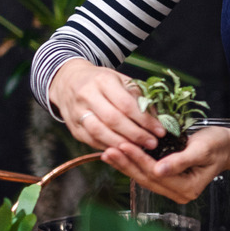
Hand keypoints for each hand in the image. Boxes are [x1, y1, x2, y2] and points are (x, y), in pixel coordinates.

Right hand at [48, 58, 164, 153]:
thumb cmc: (102, 82)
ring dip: (122, 144)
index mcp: (103, 80)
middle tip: (152, 143)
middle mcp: (87, 96)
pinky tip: (124, 150)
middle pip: (113, 119)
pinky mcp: (73, 128)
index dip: (145, 120)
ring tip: (140, 149)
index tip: (160, 130)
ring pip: (100, 132)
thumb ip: (139, 97)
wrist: (69, 82)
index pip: (126, 104)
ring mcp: (77, 113)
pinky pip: (92, 141)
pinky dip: (109, 147)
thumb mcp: (121, 80)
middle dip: (136, 134)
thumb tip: (159, 118)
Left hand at [103, 127, 229, 204]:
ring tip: (108, 153)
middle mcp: (179, 194)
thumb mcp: (202, 149)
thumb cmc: (218, 144)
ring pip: (144, 178)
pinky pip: (147, 174)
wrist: (228, 146)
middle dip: (126, 164)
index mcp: (188, 188)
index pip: (156, 174)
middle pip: (146, 179)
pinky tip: (121, 155)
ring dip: (125, 165)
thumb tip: (158, 171)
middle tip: (108, 150)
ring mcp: (173, 189)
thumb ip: (180, 161)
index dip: (138, 160)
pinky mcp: (168, 181)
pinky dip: (134, 164)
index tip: (123, 145)